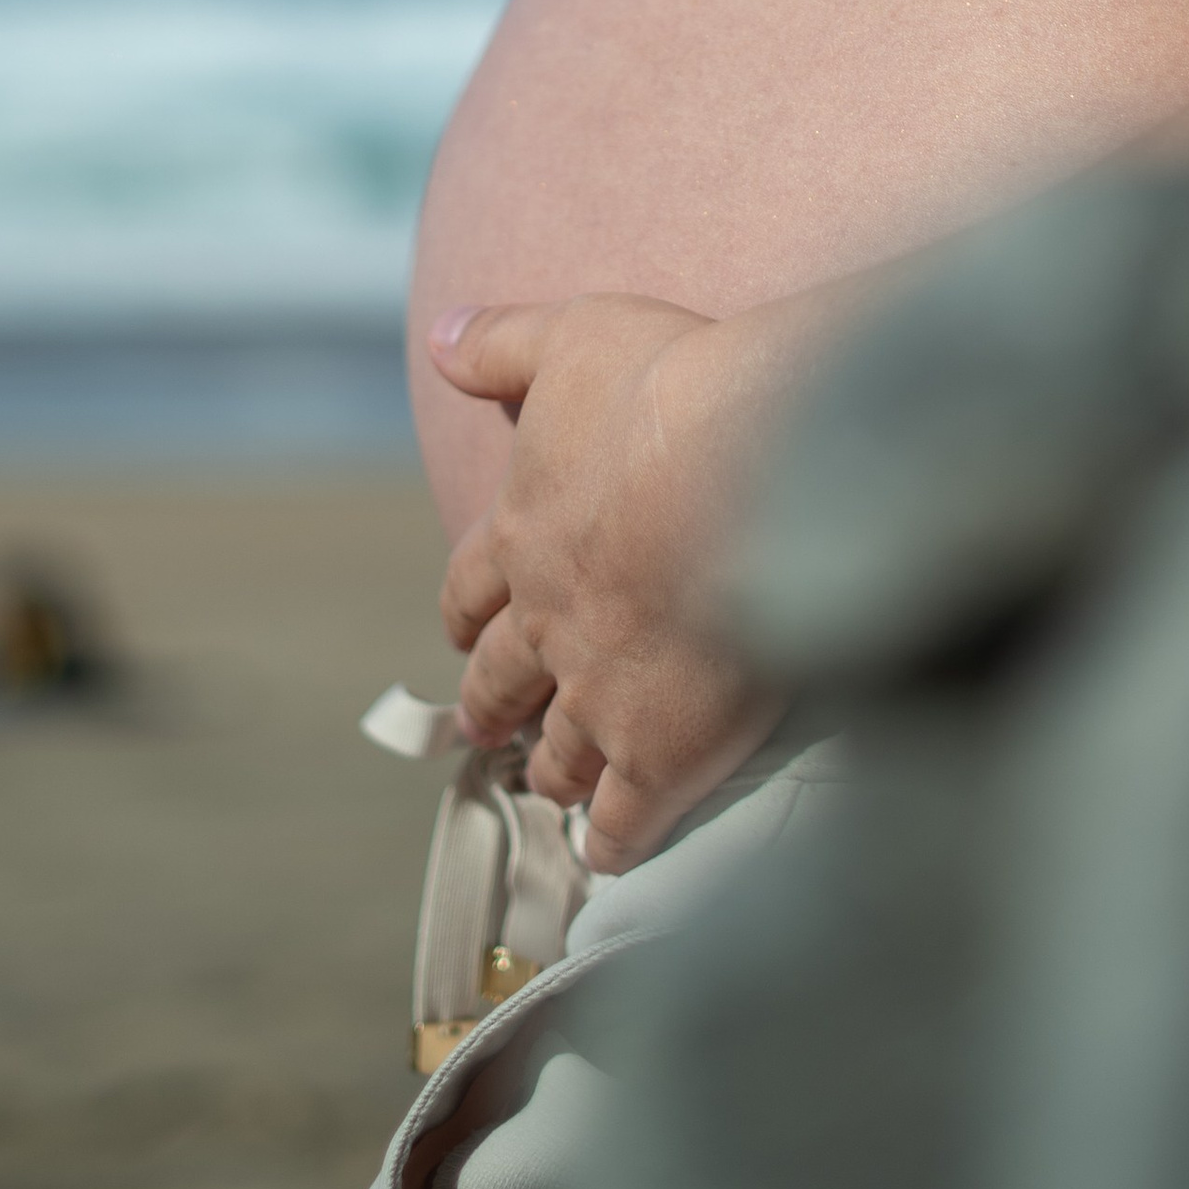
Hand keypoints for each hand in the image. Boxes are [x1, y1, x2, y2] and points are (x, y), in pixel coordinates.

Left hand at [432, 293, 788, 869]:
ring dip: (552, 770)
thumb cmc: (666, 392)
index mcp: (521, 535)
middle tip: (487, 725)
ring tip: (551, 786)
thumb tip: (437, 337)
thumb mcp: (574, 336)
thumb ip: (503, 343)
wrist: (751, 468)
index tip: (462, 628)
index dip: (467, 608)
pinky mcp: (662, 751)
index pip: (472, 584)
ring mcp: (602, 695)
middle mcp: (548, 624)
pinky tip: (613, 852)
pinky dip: (614, 839)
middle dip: (495, 702)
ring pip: (561, 752)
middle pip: (504, 680)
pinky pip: (625, 817)